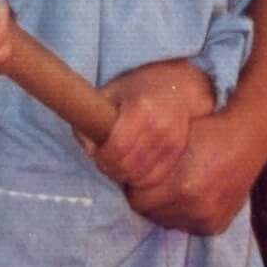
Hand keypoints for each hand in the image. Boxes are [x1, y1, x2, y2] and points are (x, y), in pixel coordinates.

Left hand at [86, 60, 213, 188]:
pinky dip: (140, 179)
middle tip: (104, 162)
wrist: (177, 86)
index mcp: (141, 107)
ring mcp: (171, 139)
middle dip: (111, 169)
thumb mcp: (111, 92)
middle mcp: (159, 124)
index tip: (96, 154)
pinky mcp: (177, 150)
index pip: (118, 146)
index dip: (103, 157)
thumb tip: (88, 148)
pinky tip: (133, 169)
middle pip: (129, 164)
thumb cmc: (139, 89)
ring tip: (117, 165)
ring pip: (142, 175)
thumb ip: (92, 116)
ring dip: (125, 176)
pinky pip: (156, 177)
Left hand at [124, 105, 266, 236]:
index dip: (138, 185)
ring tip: (175, 186)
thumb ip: (149, 160)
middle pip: (150, 213)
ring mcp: (208, 219)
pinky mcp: (216, 225)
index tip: (142, 173)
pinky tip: (191, 195)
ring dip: (166, 207)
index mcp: (182, 185)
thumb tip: (125, 171)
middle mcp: (195, 207)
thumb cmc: (206, 130)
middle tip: (159, 180)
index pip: (137, 199)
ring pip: (167, 221)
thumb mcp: (173, 139)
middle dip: (150, 197)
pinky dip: (184, 213)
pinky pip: (187, 225)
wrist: (247, 137)